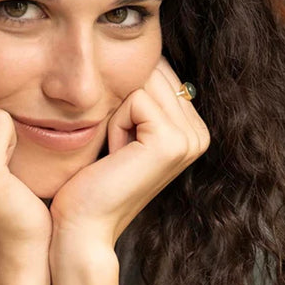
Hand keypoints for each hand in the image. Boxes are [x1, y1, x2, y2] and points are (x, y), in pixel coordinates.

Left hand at [50, 56, 210, 247]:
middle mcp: (199, 134)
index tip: (119, 144)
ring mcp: (190, 139)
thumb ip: (141, 100)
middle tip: (115, 149)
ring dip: (117, 113)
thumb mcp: (122, 134)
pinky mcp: (171, 142)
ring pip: (143, 83)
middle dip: (122, 103)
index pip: (160, 75)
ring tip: (116, 153)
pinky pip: (135, 99)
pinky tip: (115, 156)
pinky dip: (115, 123)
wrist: (84, 226)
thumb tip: (141, 58)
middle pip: (154, 74)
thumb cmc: (93, 184)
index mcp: (191, 131)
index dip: (126, 98)